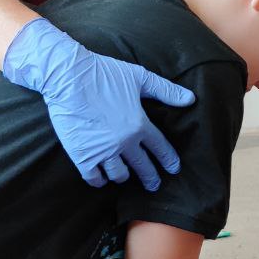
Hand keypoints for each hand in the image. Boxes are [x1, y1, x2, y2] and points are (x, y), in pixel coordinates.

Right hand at [3, 17, 194, 190]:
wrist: (67, 76)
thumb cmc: (104, 73)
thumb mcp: (139, 77)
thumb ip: (166, 90)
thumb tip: (190, 99)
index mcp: (140, 125)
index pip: (161, 149)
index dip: (169, 161)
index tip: (173, 169)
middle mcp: (124, 142)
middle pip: (143, 168)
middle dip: (151, 178)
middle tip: (154, 185)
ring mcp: (103, 151)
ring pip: (119, 176)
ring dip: (123, 176)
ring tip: (123, 175)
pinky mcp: (82, 156)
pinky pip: (94, 178)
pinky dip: (99, 180)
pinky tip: (101, 177)